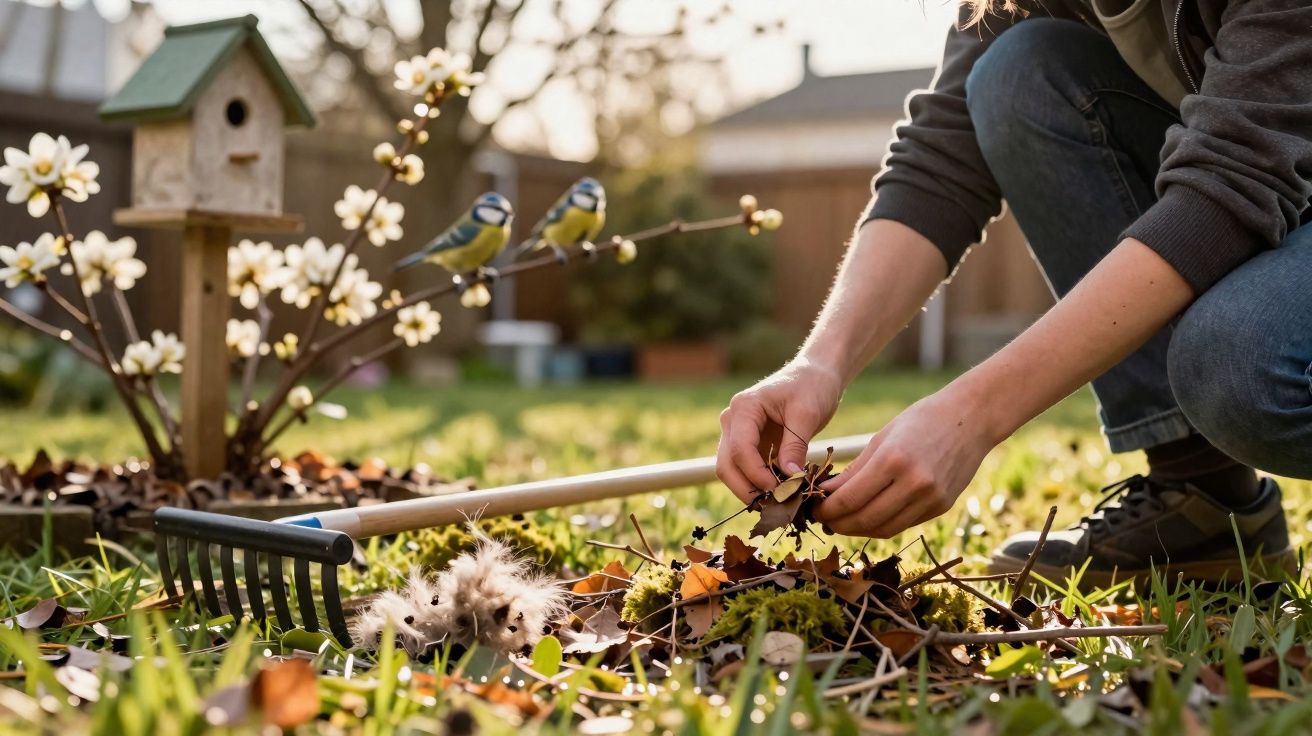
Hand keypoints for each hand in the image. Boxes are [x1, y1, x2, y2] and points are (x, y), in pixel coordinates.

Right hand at [716, 359, 843, 503]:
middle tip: (775, 506)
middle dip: (747, 489)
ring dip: (750, 490)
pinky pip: (744, 470)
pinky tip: (778, 494)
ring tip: (778, 503)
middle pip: (726, 465)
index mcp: (744, 408)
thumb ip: (795, 445)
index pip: (740, 450)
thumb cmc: (812, 387)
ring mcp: (736, 433)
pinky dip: (757, 485)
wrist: (814, 376)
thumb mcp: (807, 414)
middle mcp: (732, 421)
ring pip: (731, 471)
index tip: (780, 491)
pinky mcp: (747, 445)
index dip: (757, 475)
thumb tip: (789, 479)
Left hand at [814, 386, 996, 537]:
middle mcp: (914, 483)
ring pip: (884, 529)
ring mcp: (930, 498)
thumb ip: (854, 470)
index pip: (849, 499)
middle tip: (824, 520)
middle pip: (865, 519)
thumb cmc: (921, 420)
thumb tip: (826, 494)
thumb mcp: (882, 438)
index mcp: (893, 459)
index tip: (814, 508)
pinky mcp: (941, 507)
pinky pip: (903, 524)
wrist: (971, 418)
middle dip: (839, 524)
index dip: (827, 509)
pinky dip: (881, 525)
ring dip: (858, 530)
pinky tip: (868, 517)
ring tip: (843, 522)